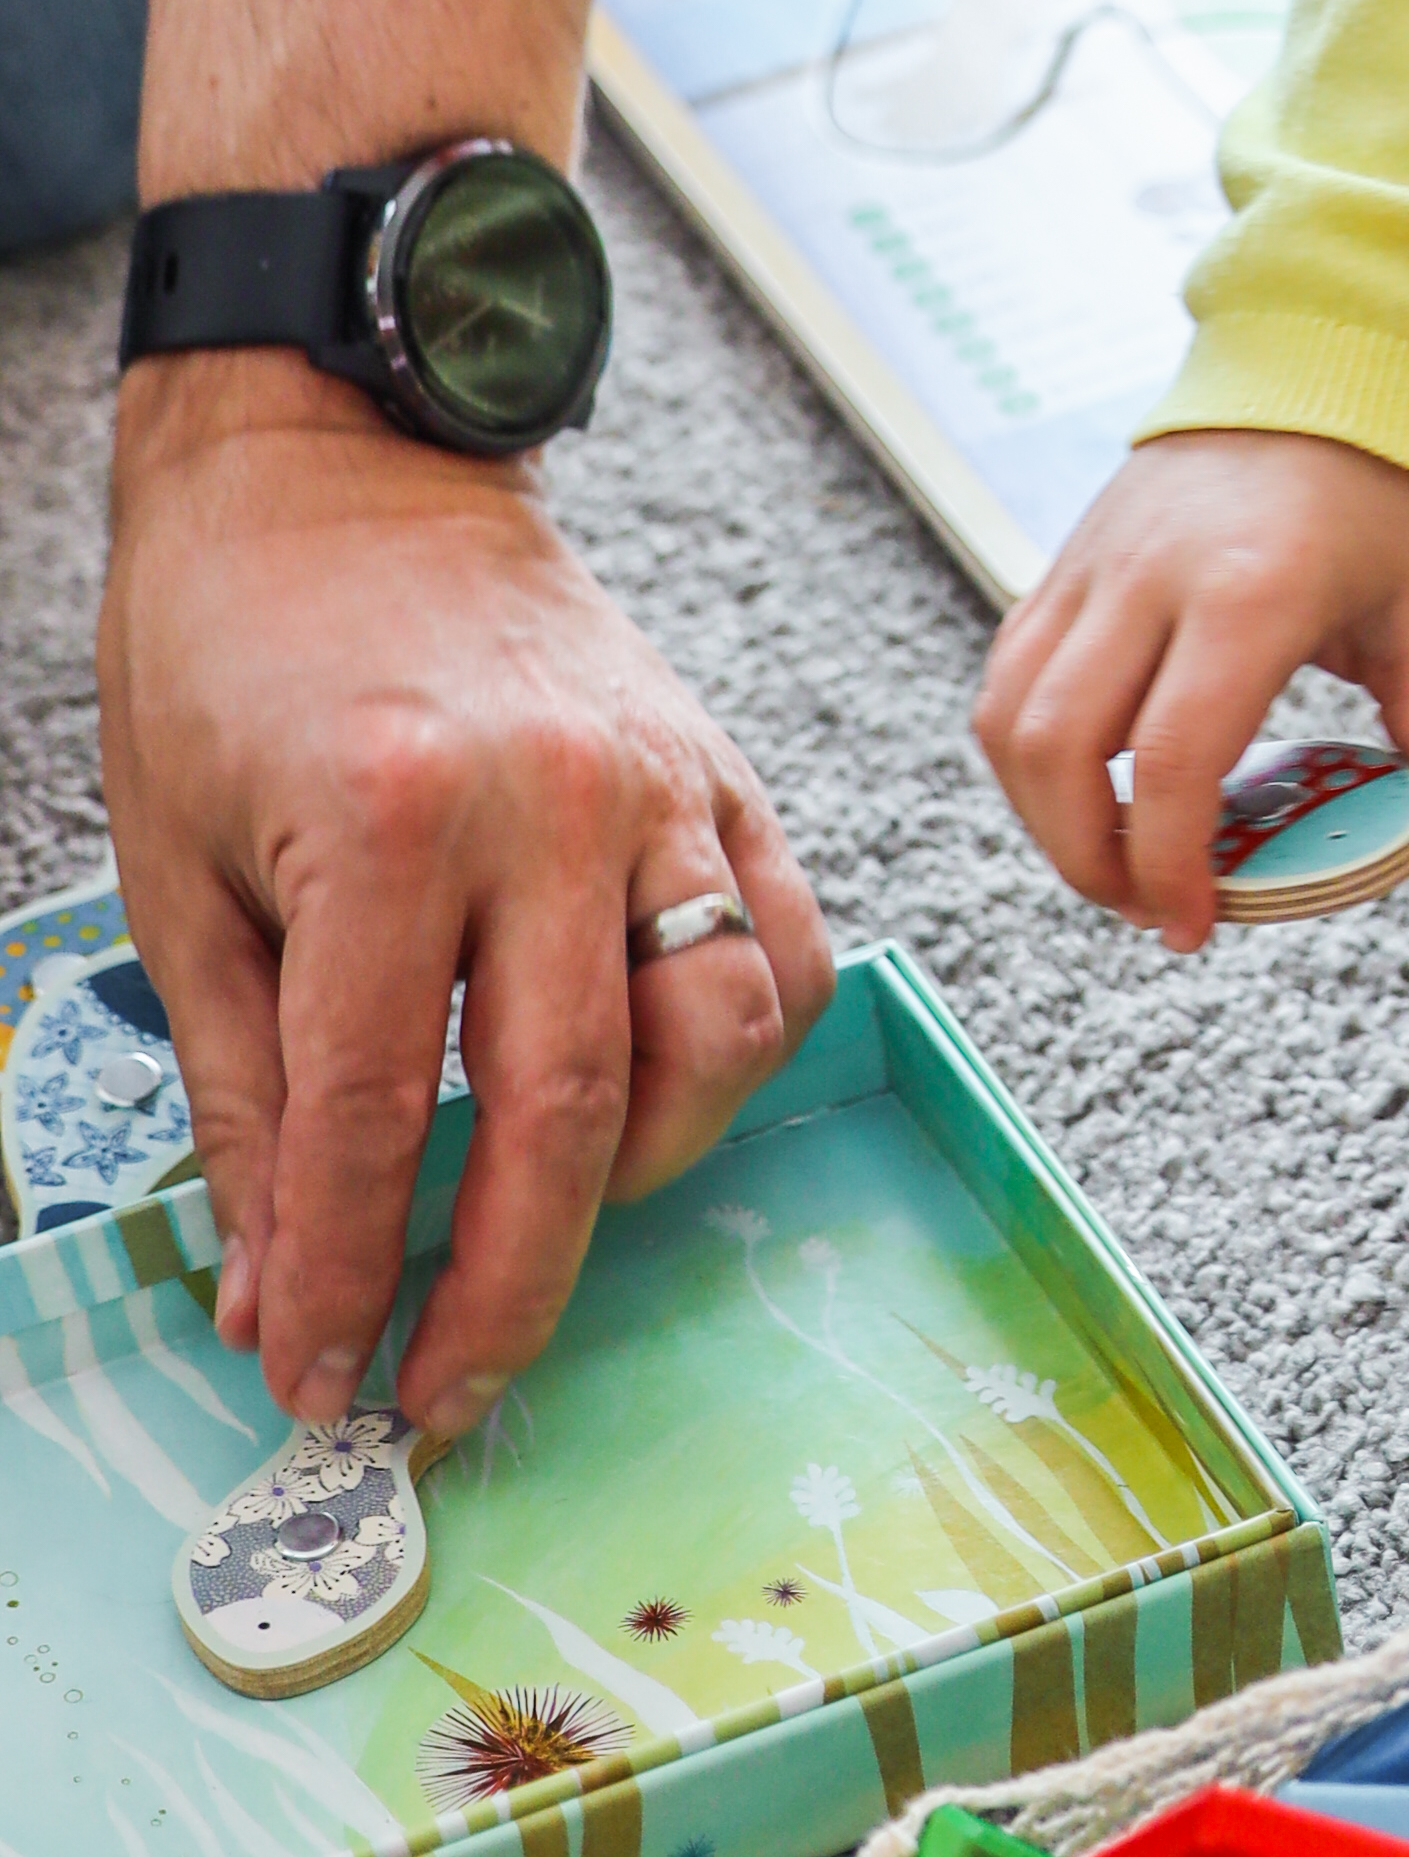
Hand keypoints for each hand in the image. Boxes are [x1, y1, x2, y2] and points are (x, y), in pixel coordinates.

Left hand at [97, 357, 825, 1451]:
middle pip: (563, 1112)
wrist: (338, 465)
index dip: (350, 1276)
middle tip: (441, 1391)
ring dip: (633, 1178)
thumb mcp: (176, 880)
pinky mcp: (718, 769)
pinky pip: (785, 951)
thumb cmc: (227, 657)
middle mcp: (547, 801)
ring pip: (711, 1044)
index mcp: (383, 817)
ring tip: (542, 1222)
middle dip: (501, 1288)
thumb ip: (243, 1095)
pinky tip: (650, 1101)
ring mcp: (657, 782)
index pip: (378, 1115)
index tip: (322, 1381)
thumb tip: (279, 1288)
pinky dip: (741, 1056)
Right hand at [973, 428, 1408, 946]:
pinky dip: (1028, 753)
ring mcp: (1092, 566)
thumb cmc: (1381, 497)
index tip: (1193, 926)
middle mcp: (1151, 578)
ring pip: (1010, 717)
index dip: (1168, 862)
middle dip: (1089, 860)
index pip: (1175, 757)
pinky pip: (1010, 675)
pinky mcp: (1061, 564)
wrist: (1316, 366)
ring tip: (1115, 863)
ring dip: (1043, 814)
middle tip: (1150, 910)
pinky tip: (1088, 791)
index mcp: (1251, 592)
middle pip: (1060, 749)